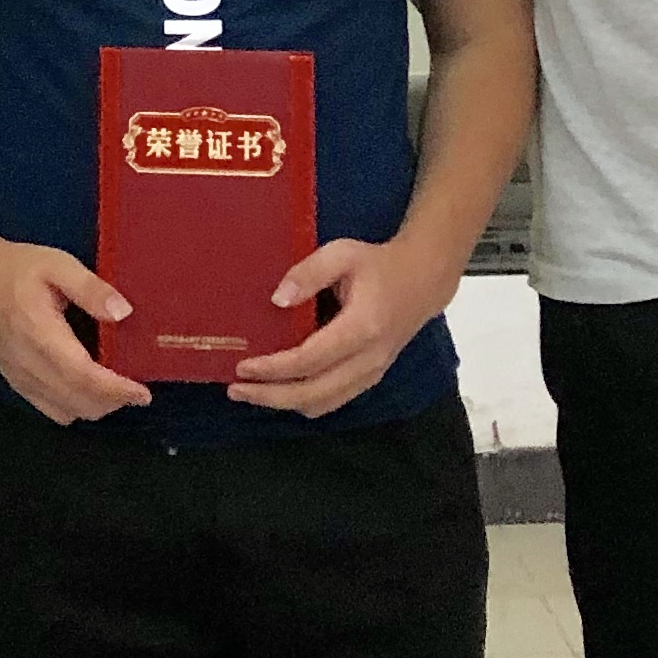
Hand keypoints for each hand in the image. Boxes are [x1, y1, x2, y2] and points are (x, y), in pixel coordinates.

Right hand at [0, 238, 151, 424]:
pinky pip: (50, 410)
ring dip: (95, 407)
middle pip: (79, 402)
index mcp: (41, 334)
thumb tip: (124, 312)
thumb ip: (90, 288)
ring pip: (66, 411)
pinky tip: (87, 391)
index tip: (143, 393)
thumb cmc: (17, 268)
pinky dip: (75, 408)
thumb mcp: (57, 264)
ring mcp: (20, 378)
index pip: (84, 376)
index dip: (116, 390)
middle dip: (113, 402)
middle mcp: (29, 365)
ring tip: (116, 390)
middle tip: (136, 388)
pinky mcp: (16, 383)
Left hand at [228, 234, 458, 418]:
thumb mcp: (342, 253)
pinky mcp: (370, 379)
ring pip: (323, 404)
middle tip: (235, 390)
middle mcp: (368, 359)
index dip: (274, 368)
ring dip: (283, 403)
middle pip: (314, 393)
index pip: (310, 359)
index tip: (243, 366)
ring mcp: (371, 374)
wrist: (422, 281)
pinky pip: (332, 400)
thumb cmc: (378, 265)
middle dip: (270, 396)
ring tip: (250, 393)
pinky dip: (303, 401)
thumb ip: (308, 273)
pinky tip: (280, 390)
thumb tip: (276, 300)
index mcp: (362, 327)